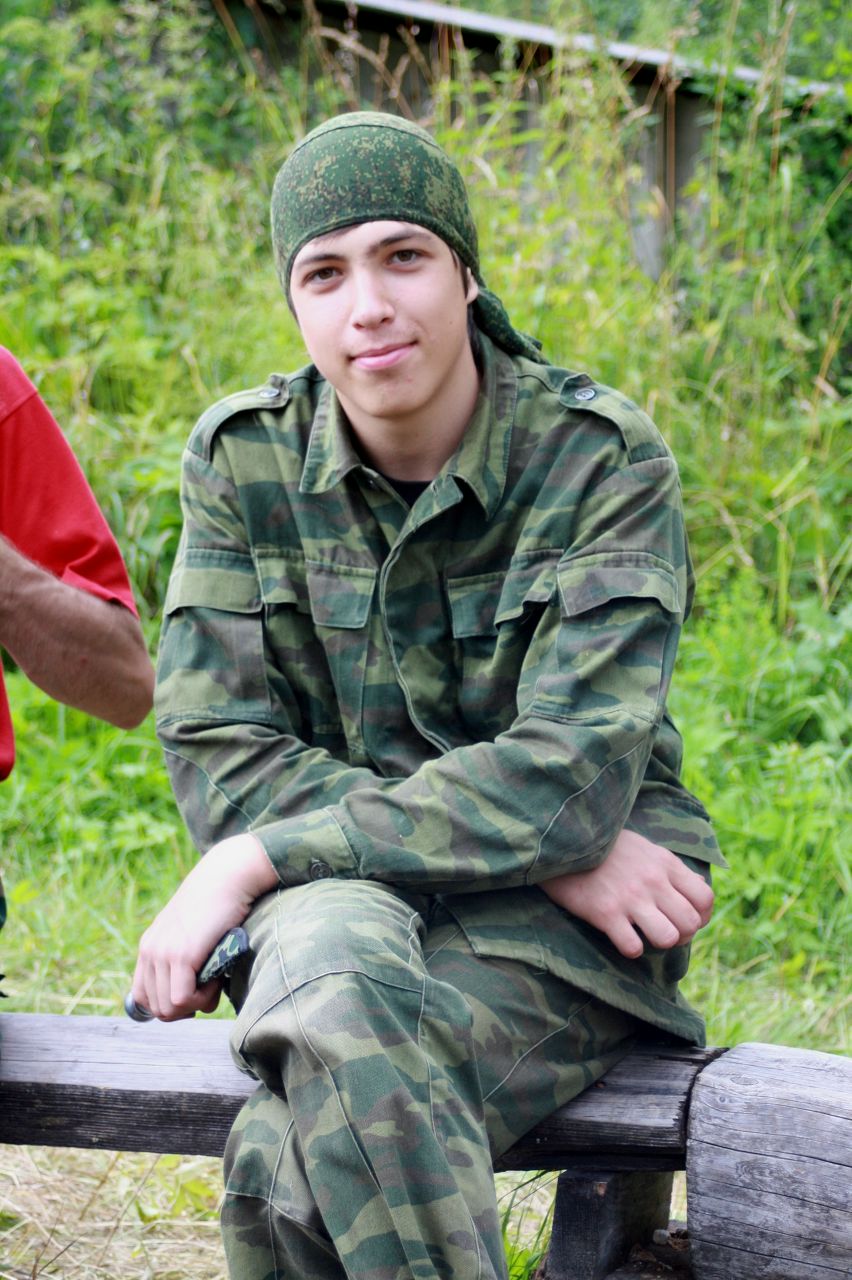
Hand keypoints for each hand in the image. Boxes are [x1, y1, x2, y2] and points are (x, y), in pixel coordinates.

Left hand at [130, 833, 276, 1020]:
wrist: (228, 876)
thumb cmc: (219, 905)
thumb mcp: (190, 932)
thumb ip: (182, 957)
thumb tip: (190, 998)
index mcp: (149, 947)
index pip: (143, 998)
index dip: (170, 1005)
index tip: (194, 994)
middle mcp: (150, 951)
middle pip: (156, 1008)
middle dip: (186, 1009)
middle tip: (208, 988)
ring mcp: (164, 953)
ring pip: (168, 1008)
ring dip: (196, 1003)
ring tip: (214, 981)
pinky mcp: (181, 955)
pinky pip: (182, 999)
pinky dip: (203, 998)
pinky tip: (216, 979)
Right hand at [540, 828, 713, 958]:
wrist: (564, 842)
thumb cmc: (606, 847)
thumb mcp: (646, 848)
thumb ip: (672, 868)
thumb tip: (700, 887)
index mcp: (665, 863)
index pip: (705, 898)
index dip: (702, 916)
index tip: (685, 919)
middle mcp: (653, 881)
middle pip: (691, 923)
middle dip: (682, 934)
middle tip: (664, 930)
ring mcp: (630, 898)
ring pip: (668, 938)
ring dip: (659, 942)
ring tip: (645, 935)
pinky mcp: (606, 913)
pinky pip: (633, 947)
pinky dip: (630, 948)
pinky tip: (622, 936)